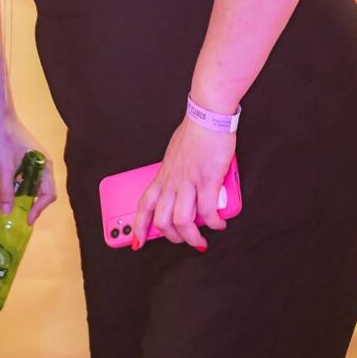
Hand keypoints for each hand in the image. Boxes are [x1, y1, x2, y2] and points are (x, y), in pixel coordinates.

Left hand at [0, 110, 56, 225]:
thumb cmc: (4, 138)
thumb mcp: (4, 166)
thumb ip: (7, 189)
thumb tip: (8, 212)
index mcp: (44, 164)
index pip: (49, 194)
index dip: (39, 209)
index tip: (27, 219)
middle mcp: (44, 163)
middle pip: (44, 190)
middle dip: (32, 203)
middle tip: (18, 214)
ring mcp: (37, 159)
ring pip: (35, 183)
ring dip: (24, 194)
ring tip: (9, 200)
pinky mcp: (28, 156)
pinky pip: (29, 176)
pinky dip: (20, 185)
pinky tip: (7, 187)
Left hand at [132, 118, 234, 250]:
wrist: (207, 117)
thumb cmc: (194, 134)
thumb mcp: (175, 156)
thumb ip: (175, 174)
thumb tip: (181, 188)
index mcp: (163, 174)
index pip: (144, 204)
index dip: (139, 226)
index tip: (137, 240)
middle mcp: (172, 181)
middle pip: (162, 219)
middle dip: (172, 237)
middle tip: (184, 240)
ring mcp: (189, 181)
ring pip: (182, 221)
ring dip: (192, 237)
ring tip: (201, 240)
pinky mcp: (208, 180)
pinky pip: (208, 212)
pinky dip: (214, 223)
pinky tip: (219, 223)